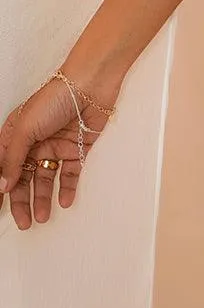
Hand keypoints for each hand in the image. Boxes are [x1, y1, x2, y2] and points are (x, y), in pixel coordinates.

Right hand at [0, 67, 119, 230]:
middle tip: (25, 222)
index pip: (3, 168)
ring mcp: (56, 146)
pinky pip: (71, 173)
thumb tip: (3, 186)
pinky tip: (64, 201)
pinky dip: (67, 188)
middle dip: (23, 201)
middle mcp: (34, 142)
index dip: (1, 188)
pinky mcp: (78, 147)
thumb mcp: (24, 129)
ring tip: (43, 217)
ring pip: (46, 178)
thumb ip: (12, 159)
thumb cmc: (53, 98)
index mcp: (15, 135)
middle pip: (24, 178)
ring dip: (43, 198)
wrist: (90, 84)